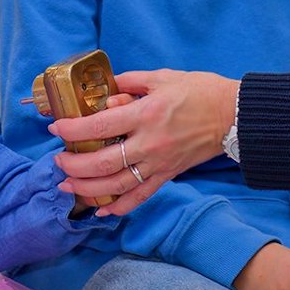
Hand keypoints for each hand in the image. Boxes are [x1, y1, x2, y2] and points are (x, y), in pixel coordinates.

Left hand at [49, 69, 239, 214]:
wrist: (233, 114)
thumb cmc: (199, 91)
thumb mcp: (162, 77)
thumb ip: (129, 82)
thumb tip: (105, 91)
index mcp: (146, 114)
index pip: (100, 125)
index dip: (73, 129)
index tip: (56, 128)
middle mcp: (150, 143)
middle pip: (103, 163)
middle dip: (75, 166)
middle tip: (58, 162)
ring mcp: (159, 163)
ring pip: (118, 186)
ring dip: (89, 190)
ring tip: (67, 186)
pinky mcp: (168, 175)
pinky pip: (141, 196)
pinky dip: (120, 208)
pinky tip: (102, 212)